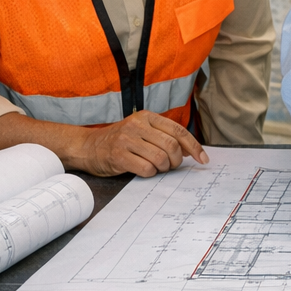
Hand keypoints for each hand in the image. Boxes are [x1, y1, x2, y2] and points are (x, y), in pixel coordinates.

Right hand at [73, 111, 207, 176]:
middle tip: (172, 166)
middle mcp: (137, 125)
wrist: (87, 147)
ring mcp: (127, 139)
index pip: (178, 130)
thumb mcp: (141, 131)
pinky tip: (144, 171)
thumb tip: (189, 150)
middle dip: (177, 160)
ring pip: (160, 158)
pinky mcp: (118, 155)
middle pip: (171, 145)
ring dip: (164, 168)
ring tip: (157, 168)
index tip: (203, 159)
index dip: (194, 146)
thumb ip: (163, 136)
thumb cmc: (119, 142)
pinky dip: (150, 173)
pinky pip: (146, 168)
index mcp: (147, 117)